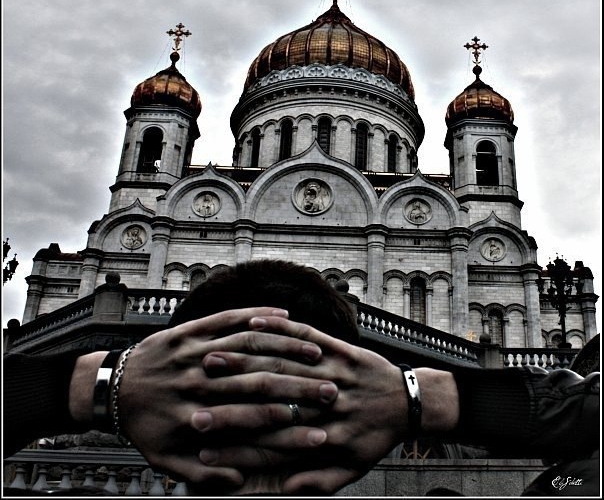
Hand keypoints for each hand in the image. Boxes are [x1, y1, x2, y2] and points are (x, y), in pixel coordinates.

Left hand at [116, 308, 338, 488]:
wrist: (111, 388)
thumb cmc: (141, 425)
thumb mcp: (165, 461)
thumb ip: (202, 474)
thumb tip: (238, 479)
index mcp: (196, 415)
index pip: (252, 423)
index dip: (288, 432)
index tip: (320, 437)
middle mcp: (199, 381)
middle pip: (258, 383)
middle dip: (299, 389)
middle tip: (333, 395)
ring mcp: (195, 350)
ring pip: (248, 346)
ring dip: (286, 349)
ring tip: (318, 357)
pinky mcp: (191, 329)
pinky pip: (228, 318)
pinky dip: (257, 315)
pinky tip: (282, 314)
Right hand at [192, 315, 408, 493]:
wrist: (408, 404)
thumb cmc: (375, 438)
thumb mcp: (350, 470)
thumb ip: (316, 482)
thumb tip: (281, 490)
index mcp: (327, 439)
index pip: (270, 442)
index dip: (233, 444)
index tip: (200, 442)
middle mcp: (327, 406)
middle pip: (270, 402)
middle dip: (228, 400)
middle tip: (193, 393)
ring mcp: (335, 373)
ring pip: (284, 366)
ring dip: (245, 361)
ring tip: (211, 359)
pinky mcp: (342, 350)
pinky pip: (309, 336)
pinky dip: (280, 329)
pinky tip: (254, 323)